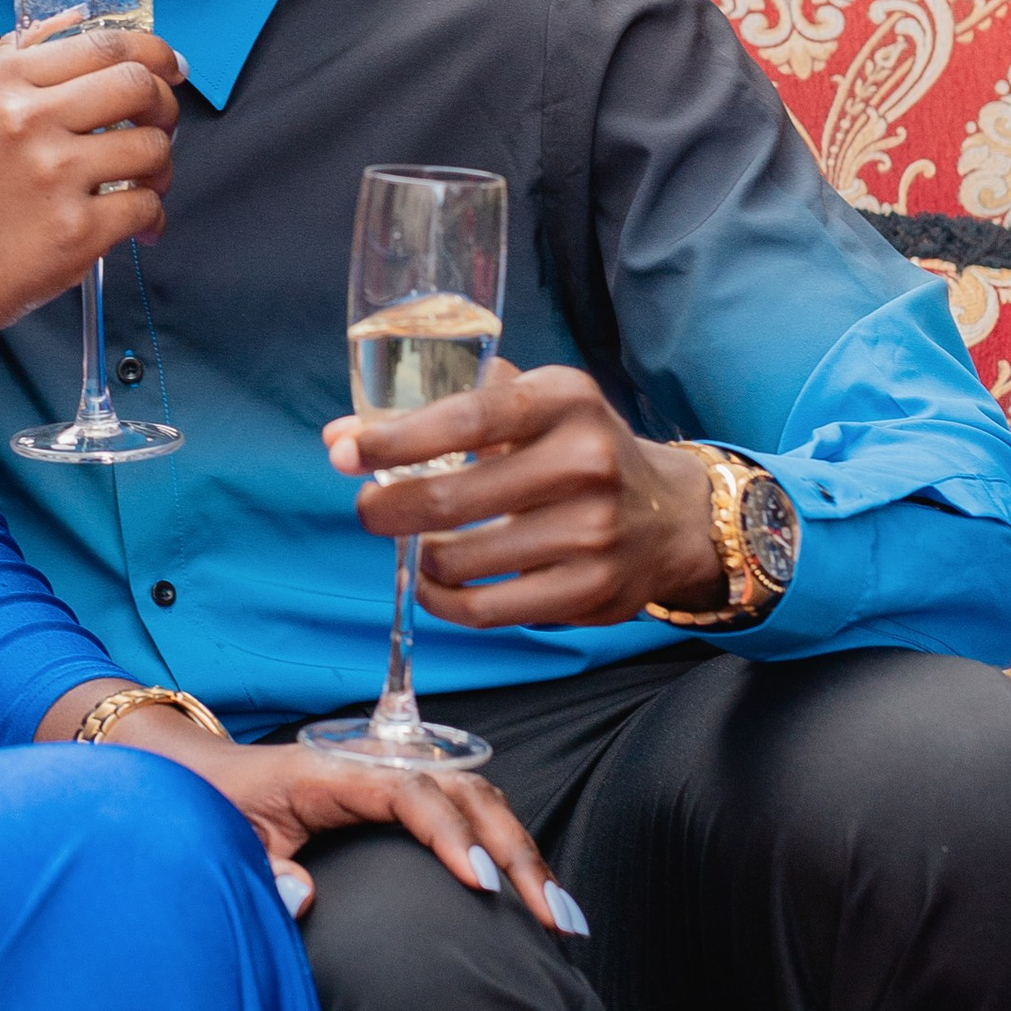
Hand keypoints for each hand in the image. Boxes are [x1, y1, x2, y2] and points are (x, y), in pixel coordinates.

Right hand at [0, 21, 178, 357]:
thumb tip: (77, 17)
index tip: (169, 69)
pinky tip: (135, 225)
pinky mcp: (76, 231)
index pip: (103, 43)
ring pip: (153, 147)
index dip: (153, 53)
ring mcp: (53, 175)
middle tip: (159, 127)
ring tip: (142, 183)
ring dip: (161, 167)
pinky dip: (151, 216)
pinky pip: (147, 206)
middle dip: (165, 105)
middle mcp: (25, 119)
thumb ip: (20, 60)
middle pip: (138, 85)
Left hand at [54, 691, 574, 929]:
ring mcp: (391, 782)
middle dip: (515, 850)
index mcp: (328, 773)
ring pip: (477, 802)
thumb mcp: (220, 840)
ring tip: (564, 917)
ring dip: (524, 853)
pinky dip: (506, 851)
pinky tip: (536, 898)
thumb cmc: (208, 808)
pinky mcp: (400, 804)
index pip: (408, 791)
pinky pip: (466, 817)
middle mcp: (371, 769)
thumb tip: (302, 896)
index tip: (481, 884)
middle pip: (463, 793)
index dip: (449, 833)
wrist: (196, 780)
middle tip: (553, 916)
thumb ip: (258, 868)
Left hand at [326, 360, 726, 633]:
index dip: (395, 440)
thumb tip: (341, 436)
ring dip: (421, 557)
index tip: (345, 452)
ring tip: (421, 544)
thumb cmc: (575, 451)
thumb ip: (440, 412)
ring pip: (460, 561)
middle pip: (452, 498)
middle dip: (388, 507)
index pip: (465, 418)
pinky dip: (442, 600)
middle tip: (370, 509)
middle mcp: (586, 462)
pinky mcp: (591, 592)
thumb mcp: (530, 406)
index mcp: (564, 400)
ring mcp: (593, 532)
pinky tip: (435, 583)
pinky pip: (485, 610)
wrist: (669, 516)